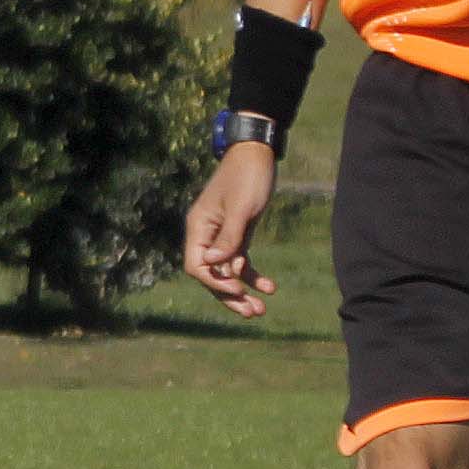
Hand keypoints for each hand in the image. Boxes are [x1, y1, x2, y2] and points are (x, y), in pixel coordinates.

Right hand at [181, 139, 279, 318]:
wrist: (258, 154)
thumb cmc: (247, 177)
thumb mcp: (242, 208)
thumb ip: (229, 237)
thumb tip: (213, 266)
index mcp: (199, 227)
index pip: (197, 266)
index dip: (215, 282)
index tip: (238, 288)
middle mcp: (206, 235)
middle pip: (212, 275)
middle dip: (231, 296)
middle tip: (251, 313)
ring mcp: (222, 236)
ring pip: (228, 272)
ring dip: (244, 292)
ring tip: (261, 311)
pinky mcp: (238, 234)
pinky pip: (241, 262)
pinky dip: (253, 276)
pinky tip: (270, 288)